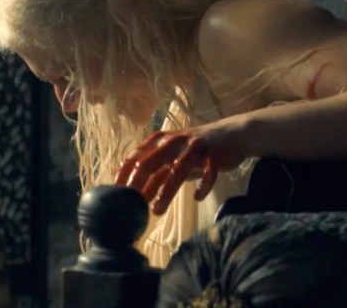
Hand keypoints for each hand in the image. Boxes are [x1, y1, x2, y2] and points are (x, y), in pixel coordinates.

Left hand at [114, 124, 245, 214]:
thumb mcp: (172, 162)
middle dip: (139, 185)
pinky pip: (208, 170)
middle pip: (151, 163)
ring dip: (166, 191)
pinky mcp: (214, 153)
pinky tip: (197, 197)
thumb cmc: (196, 152)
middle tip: (131, 206)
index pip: (134, 158)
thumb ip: (154, 175)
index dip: (123, 177)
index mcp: (159, 142)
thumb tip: (132, 197)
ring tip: (157, 211)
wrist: (231, 135)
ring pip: (178, 169)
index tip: (115, 197)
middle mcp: (173, 141)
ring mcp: (194, 146)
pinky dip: (203, 184)